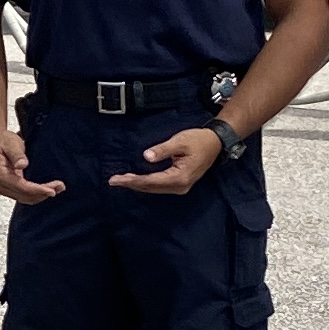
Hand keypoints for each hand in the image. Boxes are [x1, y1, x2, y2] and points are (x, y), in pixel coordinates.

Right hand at [0, 124, 63, 204]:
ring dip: (41, 195)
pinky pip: (24, 195)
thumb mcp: (11, 143)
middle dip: (43, 193)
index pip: (21, 187)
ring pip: (25, 198)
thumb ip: (17, 155)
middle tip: (60, 187)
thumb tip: (22, 165)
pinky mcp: (8, 188)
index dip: (38, 190)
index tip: (52, 190)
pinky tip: (47, 189)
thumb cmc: (2, 141)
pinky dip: (36, 194)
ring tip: (58, 188)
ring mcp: (3, 188)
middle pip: (25, 196)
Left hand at [107, 125, 224, 195]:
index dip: (133, 180)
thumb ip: (162, 150)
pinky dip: (146, 184)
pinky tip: (136, 180)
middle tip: (113, 181)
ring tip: (121, 180)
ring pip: (154, 189)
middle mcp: (180, 186)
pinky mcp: (180, 184)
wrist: (215, 143)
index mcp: (180, 177)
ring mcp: (181, 187)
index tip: (117, 180)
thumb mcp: (179, 141)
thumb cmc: (198, 140)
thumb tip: (146, 156)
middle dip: (132, 184)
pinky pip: (159, 186)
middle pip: (151, 187)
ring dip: (138, 185)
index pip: (151, 181)